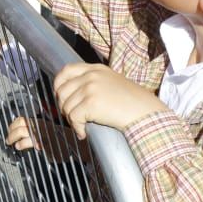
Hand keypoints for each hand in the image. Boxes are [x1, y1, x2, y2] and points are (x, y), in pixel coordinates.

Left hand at [5, 114, 78, 161]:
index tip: (10, 130)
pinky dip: (24, 143)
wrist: (78, 144)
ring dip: (15, 139)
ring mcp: (44, 134)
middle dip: (12, 132)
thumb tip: (25, 133)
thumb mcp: (51, 132)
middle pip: (21, 125)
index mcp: (42, 122)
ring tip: (14, 144)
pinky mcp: (47, 143)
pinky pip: (32, 141)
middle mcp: (42, 126)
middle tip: (8, 140)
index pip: (23, 119)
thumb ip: (39, 130)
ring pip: (24, 132)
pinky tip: (20, 146)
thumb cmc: (65, 139)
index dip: (14, 124)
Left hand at [51, 63, 167, 137]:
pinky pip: (73, 117)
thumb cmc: (131, 102)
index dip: (59, 85)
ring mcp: (90, 88)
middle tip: (73, 117)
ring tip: (81, 125)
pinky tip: (84, 132)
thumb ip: (92, 82)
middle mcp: (91, 76)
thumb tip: (72, 94)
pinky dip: (77, 128)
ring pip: (66, 106)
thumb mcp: (110, 82)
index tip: (61, 97)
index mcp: (95, 69)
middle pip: (62, 90)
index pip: (66, 71)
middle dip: (64, 107)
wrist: (143, 111)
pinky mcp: (91, 102)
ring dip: (71, 120)